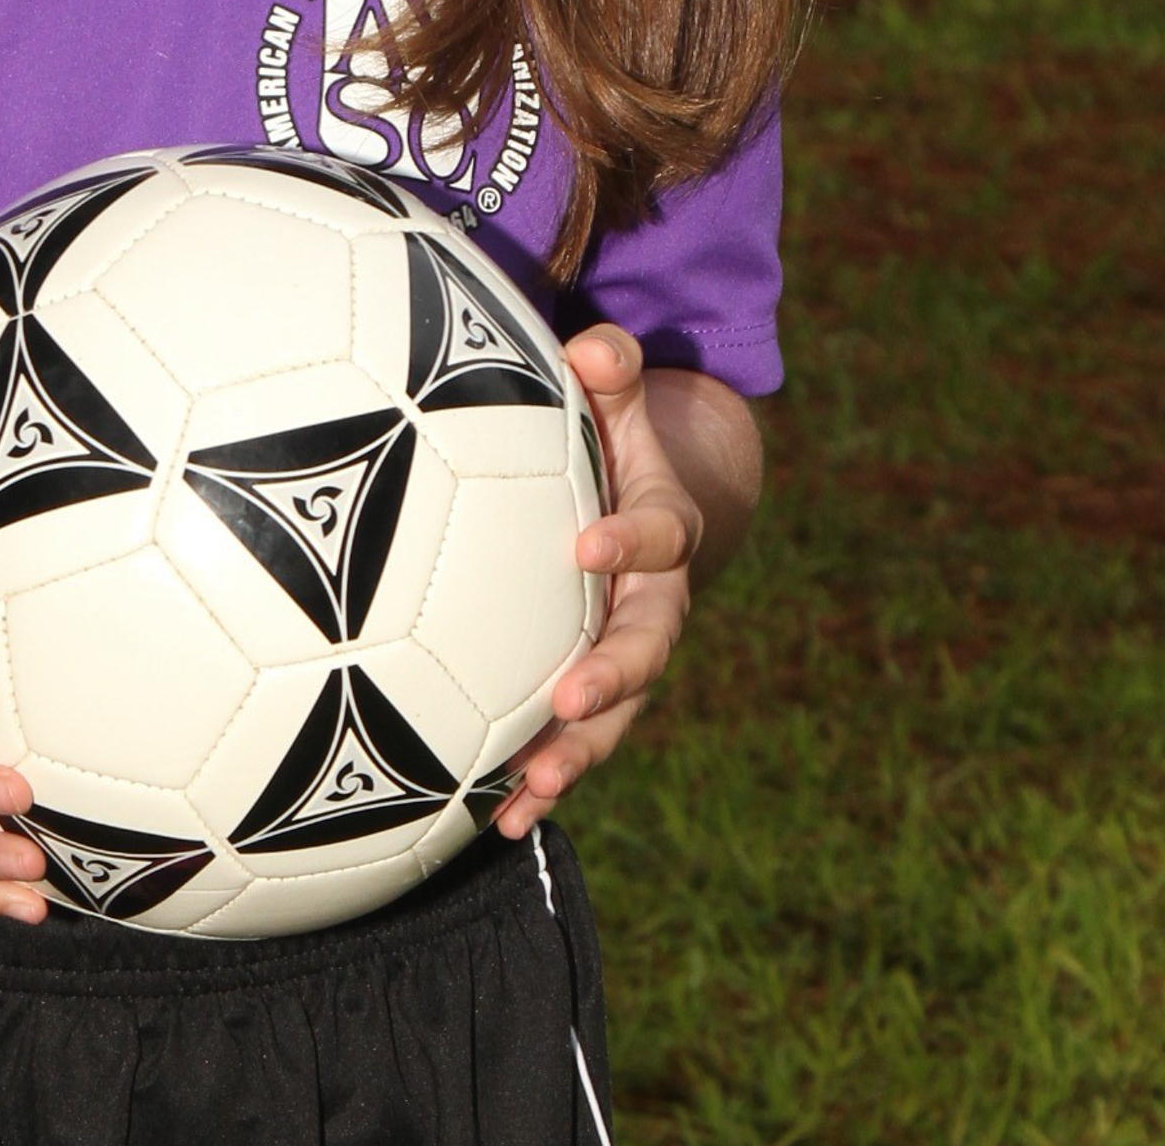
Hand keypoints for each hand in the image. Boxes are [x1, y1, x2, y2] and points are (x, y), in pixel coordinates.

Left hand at [493, 324, 701, 839]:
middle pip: (646, 648)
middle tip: (570, 699)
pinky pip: (574, 743)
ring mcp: (626, 656)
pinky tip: (499, 823)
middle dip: (613, 677)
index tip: (586, 543)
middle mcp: (656, 604)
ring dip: (579, 754)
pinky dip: (541, 782)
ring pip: (616, 716)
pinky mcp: (591, 692)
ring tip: (533, 788)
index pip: (656, 534)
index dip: (628, 540)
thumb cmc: (611, 440)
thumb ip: (611, 368)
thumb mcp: (616, 398)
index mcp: (665, 528)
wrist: (643, 507)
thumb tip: (593, 340)